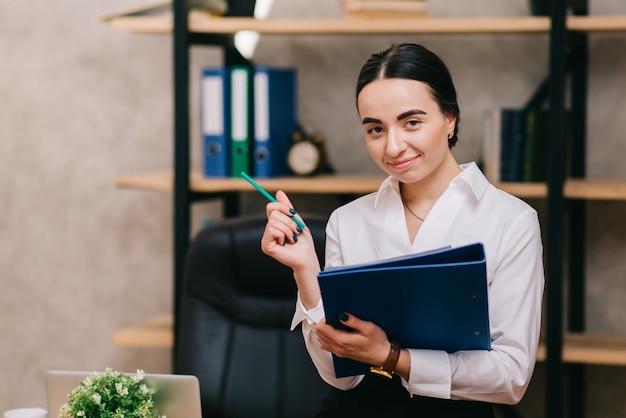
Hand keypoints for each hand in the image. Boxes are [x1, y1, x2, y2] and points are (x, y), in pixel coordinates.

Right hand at [261, 190, 320, 307]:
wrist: (306, 256)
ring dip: (288, 229)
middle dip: (289, 221)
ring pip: (274, 221)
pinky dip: (283, 234)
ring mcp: (266, 238)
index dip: (283, 207)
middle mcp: (268, 230)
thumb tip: (279, 192)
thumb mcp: (296, 220)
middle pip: (273, 213)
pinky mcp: (266, 245)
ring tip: (292, 238)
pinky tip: (286, 243)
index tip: (293, 212)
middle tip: (295, 231)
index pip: (271, 206)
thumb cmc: (303, 241)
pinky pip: (273, 230)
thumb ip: (287, 207)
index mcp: (274, 224)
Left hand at [316, 313, 390, 366]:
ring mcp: (339, 352)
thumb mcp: (368, 328)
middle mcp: (338, 348)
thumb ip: (353, 321)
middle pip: (319, 334)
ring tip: (335, 324)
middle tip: (333, 317)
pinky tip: (336, 333)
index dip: (324, 319)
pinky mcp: (342, 354)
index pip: (321, 329)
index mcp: (342, 341)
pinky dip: (327, 338)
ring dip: (324, 331)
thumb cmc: (378, 343)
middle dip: (324, 324)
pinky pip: (327, 346)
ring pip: (321, 341)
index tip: (332, 314)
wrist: (384, 356)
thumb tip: (341, 315)